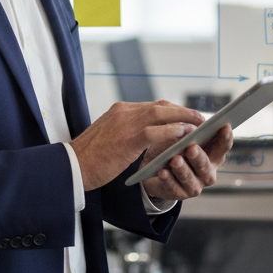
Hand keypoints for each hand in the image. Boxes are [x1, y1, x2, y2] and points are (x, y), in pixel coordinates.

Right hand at [70, 100, 203, 190]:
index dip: (173, 110)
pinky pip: (155, 131)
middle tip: (200, 118)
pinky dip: (172, 131)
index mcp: (119, 111)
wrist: (72, 167)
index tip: (187, 115)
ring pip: (161, 113)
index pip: (153, 105)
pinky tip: (184, 135)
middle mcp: (123, 112)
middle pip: (161, 105)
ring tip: (199, 125)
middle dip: (183, 111)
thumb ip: (128, 131)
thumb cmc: (90, 157)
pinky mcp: (127, 139)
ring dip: (183, 118)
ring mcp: (125, 123)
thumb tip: (148, 135)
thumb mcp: (110, 137)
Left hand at [142, 124, 233, 200]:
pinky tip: (162, 172)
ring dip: (182, 169)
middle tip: (191, 148)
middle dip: (199, 157)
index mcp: (212, 156)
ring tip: (175, 160)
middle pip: (206, 165)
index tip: (225, 126)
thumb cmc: (173, 148)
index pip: (223, 146)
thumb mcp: (180, 137)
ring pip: (189, 178)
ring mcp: (194, 185)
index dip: (225, 137)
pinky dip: (168, 179)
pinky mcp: (179, 194)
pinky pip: (173, 187)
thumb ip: (188, 132)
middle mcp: (207, 173)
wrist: (154, 168)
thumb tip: (191, 127)